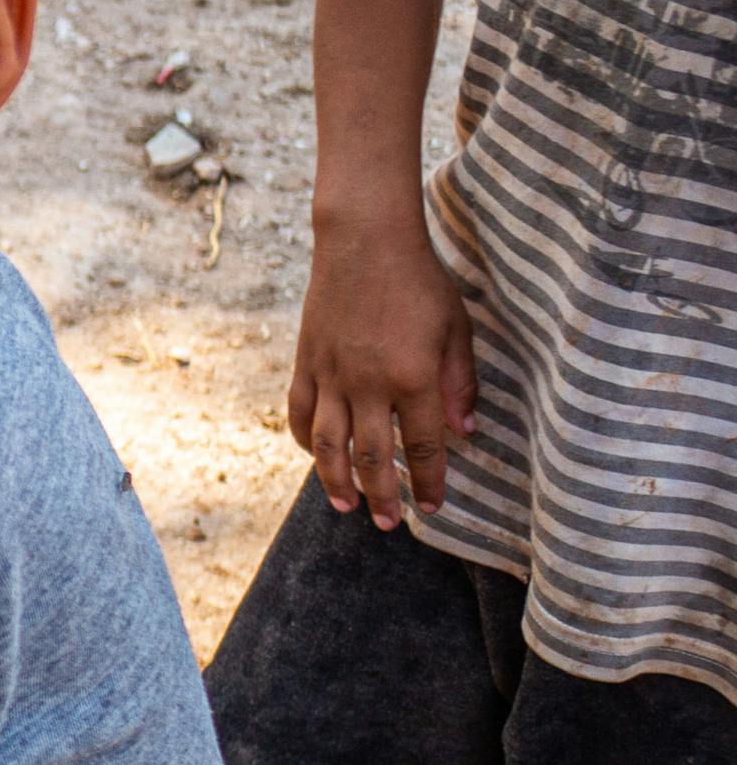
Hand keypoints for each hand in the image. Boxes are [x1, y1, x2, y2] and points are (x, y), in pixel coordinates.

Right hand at [288, 201, 475, 527]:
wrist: (364, 241)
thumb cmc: (420, 281)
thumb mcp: (457, 328)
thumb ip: (460, 383)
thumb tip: (464, 432)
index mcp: (413, 377)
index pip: (424, 446)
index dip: (429, 481)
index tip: (433, 507)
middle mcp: (368, 384)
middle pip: (373, 457)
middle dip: (382, 495)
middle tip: (388, 523)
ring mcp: (332, 376)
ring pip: (330, 444)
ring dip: (337, 481)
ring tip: (346, 506)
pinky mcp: (307, 363)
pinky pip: (300, 413)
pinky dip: (306, 441)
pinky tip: (316, 458)